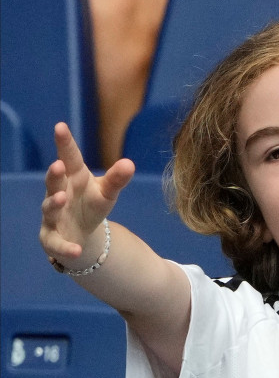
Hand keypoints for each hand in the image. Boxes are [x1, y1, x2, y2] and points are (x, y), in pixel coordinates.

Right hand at [40, 122, 134, 266]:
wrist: (81, 234)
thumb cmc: (91, 205)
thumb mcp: (107, 192)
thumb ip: (116, 179)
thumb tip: (130, 163)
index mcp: (72, 178)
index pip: (68, 157)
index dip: (64, 143)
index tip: (61, 126)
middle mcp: (58, 193)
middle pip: (53, 182)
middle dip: (54, 175)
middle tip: (58, 165)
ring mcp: (52, 216)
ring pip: (49, 209)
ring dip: (54, 204)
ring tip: (62, 199)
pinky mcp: (51, 239)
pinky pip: (55, 244)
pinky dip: (65, 247)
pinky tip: (76, 250)